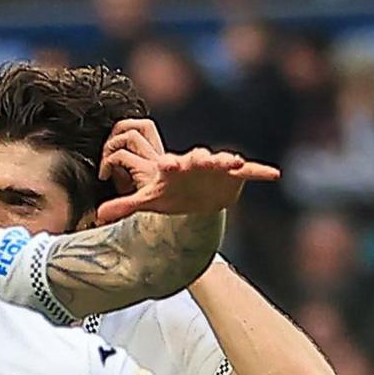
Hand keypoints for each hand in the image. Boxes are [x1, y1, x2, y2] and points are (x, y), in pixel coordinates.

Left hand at [94, 143, 278, 222]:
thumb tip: (98, 216)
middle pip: (199, 158)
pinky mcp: (234, 175)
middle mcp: (196, 164)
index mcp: (175, 168)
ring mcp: (216, 168)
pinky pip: (249, 172)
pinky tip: (275, 174)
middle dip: (201, 158)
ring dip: (229, 160)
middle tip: (201, 158)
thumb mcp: (150, 201)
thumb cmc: (171, 194)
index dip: (171, 165)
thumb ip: (126, 206)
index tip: (169, 165)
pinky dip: (260, 171)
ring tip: (236, 161)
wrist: (194, 196)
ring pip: (223, 161)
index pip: (172, 165)